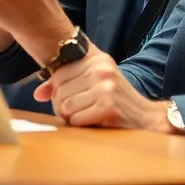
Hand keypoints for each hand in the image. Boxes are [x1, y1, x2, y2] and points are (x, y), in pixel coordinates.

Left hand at [33, 48, 170, 131]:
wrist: (146, 118)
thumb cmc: (117, 101)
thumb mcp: (95, 84)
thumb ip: (66, 84)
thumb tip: (37, 93)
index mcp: (98, 59)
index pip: (58, 74)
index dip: (59, 91)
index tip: (72, 98)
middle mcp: (102, 69)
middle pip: (59, 92)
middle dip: (64, 107)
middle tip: (80, 111)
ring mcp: (105, 87)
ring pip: (65, 107)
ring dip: (72, 118)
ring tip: (87, 116)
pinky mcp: (107, 107)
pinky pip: (76, 119)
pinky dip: (81, 125)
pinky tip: (94, 122)